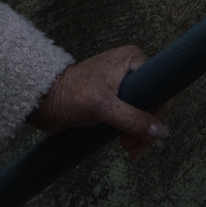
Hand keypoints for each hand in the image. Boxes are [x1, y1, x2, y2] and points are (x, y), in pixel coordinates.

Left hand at [33, 44, 165, 150]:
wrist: (43, 102)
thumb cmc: (68, 95)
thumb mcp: (103, 107)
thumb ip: (133, 119)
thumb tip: (160, 132)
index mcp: (132, 59)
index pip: (162, 87)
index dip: (159, 113)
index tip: (146, 132)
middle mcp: (131, 69)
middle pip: (155, 102)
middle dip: (147, 127)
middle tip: (132, 145)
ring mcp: (124, 85)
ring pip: (146, 112)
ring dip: (140, 133)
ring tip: (127, 147)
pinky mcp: (115, 99)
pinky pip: (133, 116)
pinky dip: (131, 131)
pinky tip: (125, 143)